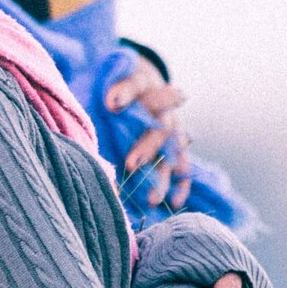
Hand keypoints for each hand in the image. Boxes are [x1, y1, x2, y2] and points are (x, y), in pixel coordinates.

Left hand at [107, 60, 191, 210]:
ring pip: (171, 153)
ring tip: (152, 198)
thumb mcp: (104, 85)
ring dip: (162, 175)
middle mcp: (161, 108)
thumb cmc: (111, 88)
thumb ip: (106, 95)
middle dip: (147, 147)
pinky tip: (175, 202)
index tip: (111, 103)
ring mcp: (171, 129)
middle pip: (160, 128)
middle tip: (132, 164)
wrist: (128, 89)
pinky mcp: (174, 148)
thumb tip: (111, 104)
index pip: (137, 85)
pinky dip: (181, 185)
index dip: (126, 93)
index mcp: (142, 85)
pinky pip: (183, 166)